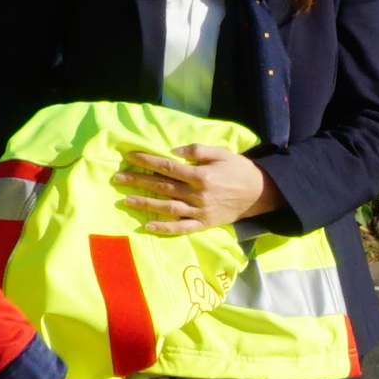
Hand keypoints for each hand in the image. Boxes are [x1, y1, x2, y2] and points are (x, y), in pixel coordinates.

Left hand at [119, 143, 277, 230]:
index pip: (167, 167)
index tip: (130, 158)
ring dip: (145, 204)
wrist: (260, 193)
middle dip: (138, 181)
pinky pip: (181, 228)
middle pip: (162, 187)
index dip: (147, 161)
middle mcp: (197, 194)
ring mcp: (199, 211)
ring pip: (167, 207)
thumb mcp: (222, 153)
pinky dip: (164, 228)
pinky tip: (147, 225)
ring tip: (126, 200)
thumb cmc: (239, 170)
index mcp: (200, 175)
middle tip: (118, 178)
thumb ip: (198, 150)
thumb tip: (174, 150)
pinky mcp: (203, 224)